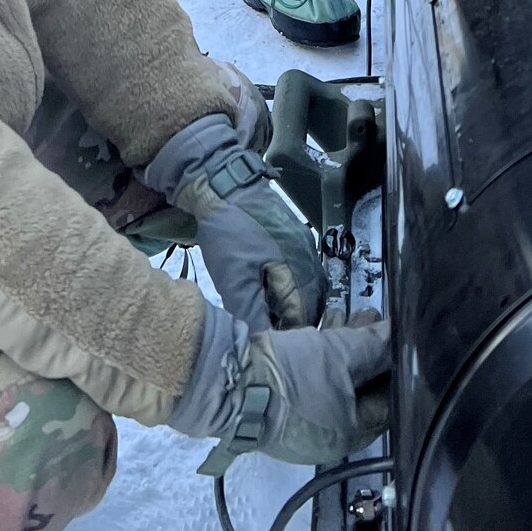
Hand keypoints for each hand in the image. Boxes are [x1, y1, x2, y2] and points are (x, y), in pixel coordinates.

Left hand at [145, 115, 324, 329]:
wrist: (221, 184)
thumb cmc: (228, 232)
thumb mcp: (234, 279)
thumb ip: (252, 315)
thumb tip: (263, 346)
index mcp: (300, 270)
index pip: (304, 318)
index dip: (286, 335)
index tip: (266, 345)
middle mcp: (310, 259)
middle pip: (309, 305)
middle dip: (289, 322)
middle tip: (264, 334)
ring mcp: (303, 246)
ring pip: (303, 289)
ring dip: (287, 307)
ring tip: (263, 317)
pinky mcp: (292, 238)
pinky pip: (297, 273)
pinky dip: (285, 289)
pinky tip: (265, 294)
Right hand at [170, 311, 390, 466]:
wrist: (228, 381)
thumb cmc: (292, 376)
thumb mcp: (339, 355)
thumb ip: (373, 347)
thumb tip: (397, 337)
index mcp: (347, 436)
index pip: (385, 402)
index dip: (392, 366)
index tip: (396, 337)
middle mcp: (327, 436)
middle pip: (358, 391)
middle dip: (368, 353)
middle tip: (371, 319)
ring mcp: (301, 423)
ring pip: (333, 382)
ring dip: (344, 349)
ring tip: (348, 314)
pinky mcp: (279, 406)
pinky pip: (310, 381)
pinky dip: (320, 357)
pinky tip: (322, 328)